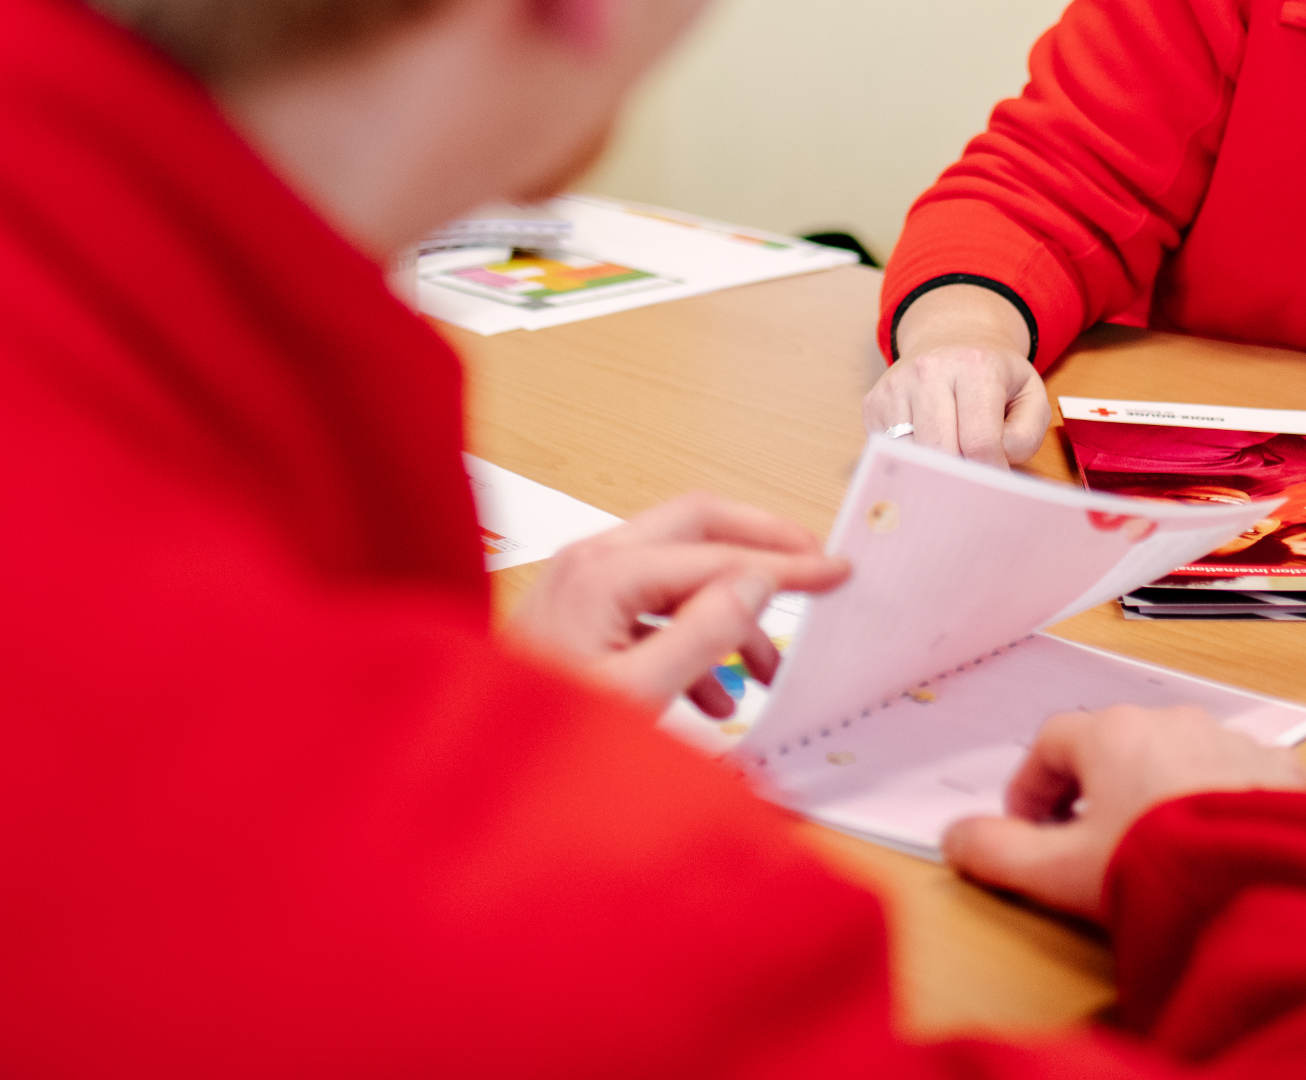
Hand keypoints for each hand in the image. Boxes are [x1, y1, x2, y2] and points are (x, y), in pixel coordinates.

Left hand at [502, 494, 850, 716]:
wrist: (470, 778)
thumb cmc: (541, 738)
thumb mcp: (637, 699)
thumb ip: (702, 637)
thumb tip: (757, 587)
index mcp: (606, 574)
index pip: (719, 551)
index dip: (786, 563)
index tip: (835, 570)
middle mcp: (591, 561)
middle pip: (699, 525)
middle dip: (762, 548)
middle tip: (813, 569)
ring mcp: (581, 582)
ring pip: (679, 568)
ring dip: (730, 608)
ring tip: (766, 673)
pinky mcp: (580, 612)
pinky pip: (654, 605)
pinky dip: (694, 636)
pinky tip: (715, 699)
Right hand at [865, 284, 1049, 466]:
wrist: (953, 337)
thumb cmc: (994, 374)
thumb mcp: (1031, 395)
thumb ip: (1025, 436)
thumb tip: (992, 470)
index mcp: (976, 366)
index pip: (979, 443)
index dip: (991, 474)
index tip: (997, 484)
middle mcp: (929, 370)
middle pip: (940, 452)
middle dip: (960, 477)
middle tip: (974, 485)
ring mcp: (895, 386)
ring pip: (910, 457)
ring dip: (932, 472)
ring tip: (952, 468)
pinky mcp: (873, 403)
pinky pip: (889, 452)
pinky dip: (909, 463)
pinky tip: (927, 451)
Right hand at [942, 705, 1305, 919]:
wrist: (1256, 888)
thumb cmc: (1156, 871)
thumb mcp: (1058, 872)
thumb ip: (998, 853)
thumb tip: (957, 840)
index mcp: (1113, 735)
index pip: (1052, 743)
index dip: (1031, 785)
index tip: (1027, 826)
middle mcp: (1172, 724)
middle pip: (1115, 744)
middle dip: (1092, 787)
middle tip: (1081, 839)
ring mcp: (1228, 743)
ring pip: (1177, 756)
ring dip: (1155, 789)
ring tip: (1148, 845)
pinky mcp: (1277, 772)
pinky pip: (1236, 774)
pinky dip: (1216, 798)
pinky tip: (1210, 842)